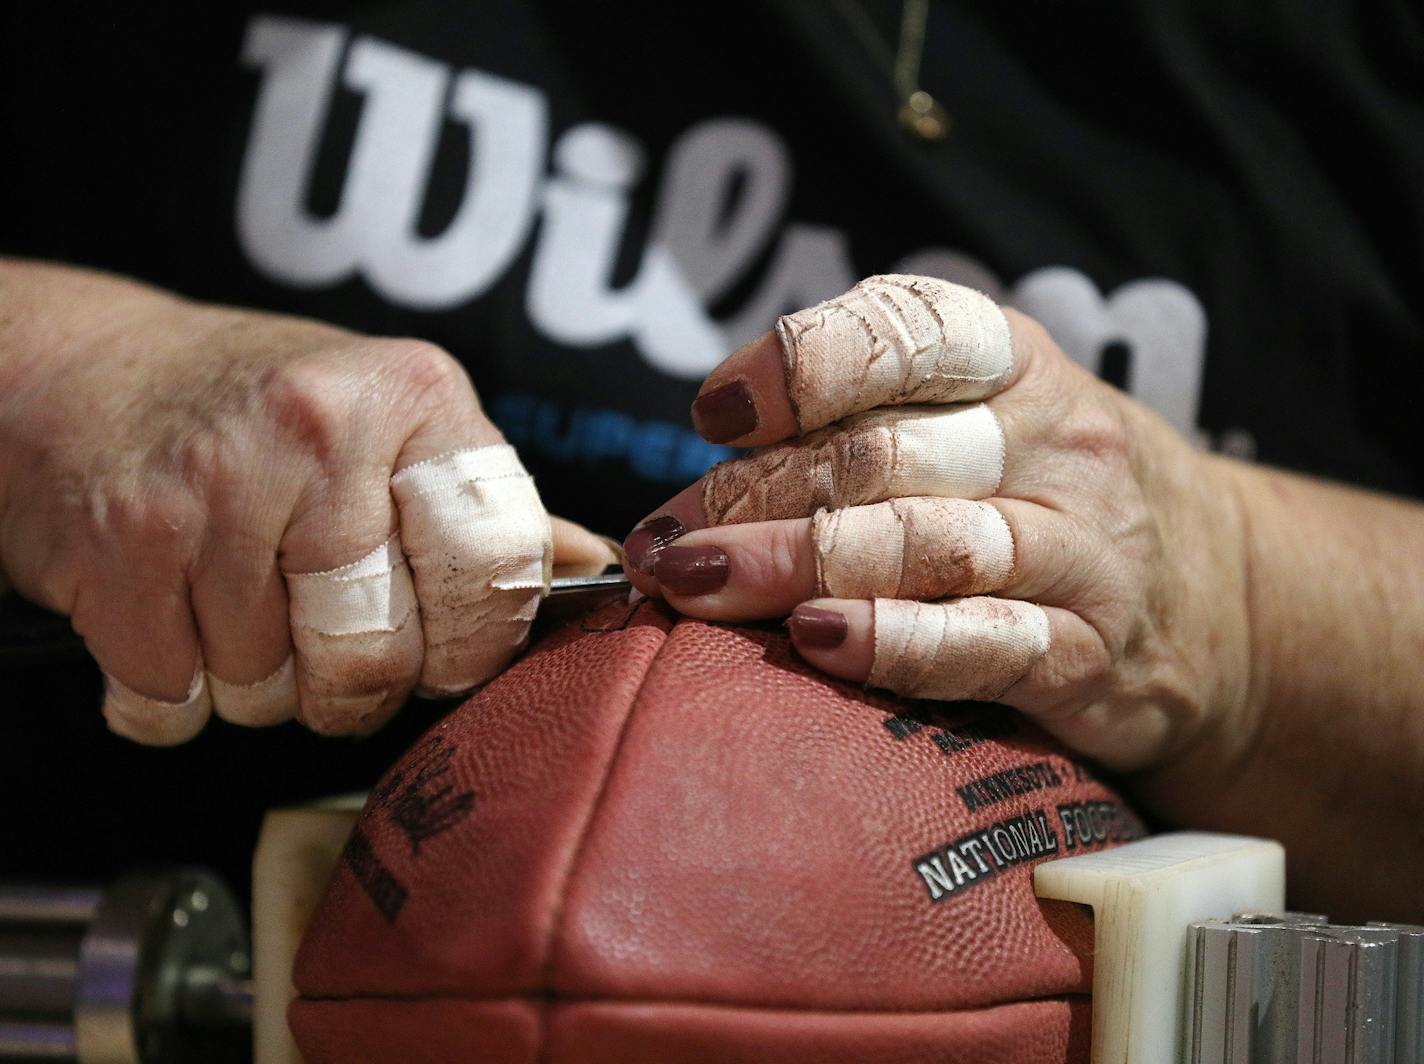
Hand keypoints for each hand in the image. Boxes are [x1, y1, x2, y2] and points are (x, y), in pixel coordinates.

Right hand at [0, 261, 613, 743]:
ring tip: (238, 607)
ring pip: (273, 691)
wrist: (86, 376)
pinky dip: (173, 696)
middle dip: (355, 687)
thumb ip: (487, 509)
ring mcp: (214, 488)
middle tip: (328, 644)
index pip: (496, 570)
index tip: (444, 647)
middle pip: (380, 655)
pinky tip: (175, 623)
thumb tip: (595, 567)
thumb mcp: (392, 423)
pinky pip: (177, 701)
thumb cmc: (264, 415)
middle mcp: (321, 431)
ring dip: (258, 685)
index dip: (472, 642)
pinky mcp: (124, 549)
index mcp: (415, 399)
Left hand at [623, 275, 1252, 774]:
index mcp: (1011, 362)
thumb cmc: (1047, 489)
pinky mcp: (1085, 652)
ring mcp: (1076, 548)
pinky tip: (817, 641)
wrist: (1221, 595)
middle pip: (881, 456)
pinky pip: (982, 641)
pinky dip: (894, 641)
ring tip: (694, 583)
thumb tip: (709, 462)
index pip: (907, 336)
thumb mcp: (985, 415)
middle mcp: (1050, 442)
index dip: (803, 366)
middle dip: (754, 495)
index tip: (714, 413)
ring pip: (922, 543)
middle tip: (663, 539)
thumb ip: (869, 421)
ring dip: (792, 563)